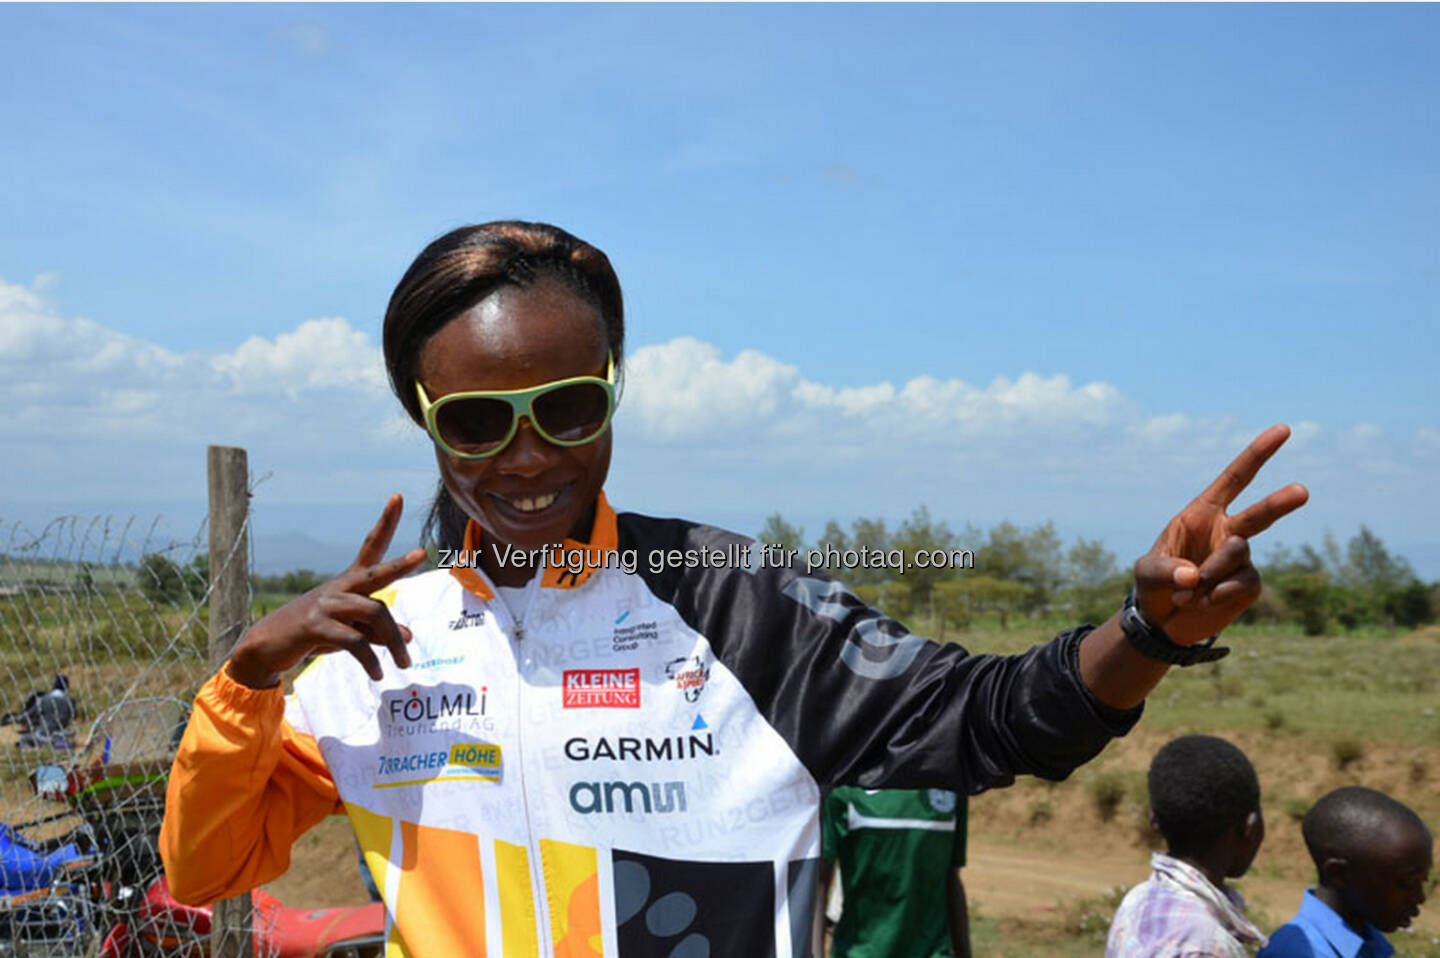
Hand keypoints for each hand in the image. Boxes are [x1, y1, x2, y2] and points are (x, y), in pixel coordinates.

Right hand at [227, 494, 427, 688]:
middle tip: (420, 554)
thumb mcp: (349, 631)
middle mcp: (339, 588)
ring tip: (405, 663)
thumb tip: (409, 636)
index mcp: (348, 583)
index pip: (370, 547)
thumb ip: (378, 633)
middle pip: (375, 574)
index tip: (398, 496)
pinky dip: (369, 659)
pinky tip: (377, 674)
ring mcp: (325, 605)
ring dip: (393, 640)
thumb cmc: (313, 634)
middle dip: (398, 565)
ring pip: (373, 613)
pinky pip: (354, 642)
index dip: (385, 522)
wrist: (266, 647)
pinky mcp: (314, 626)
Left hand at [1133, 425, 1308, 645]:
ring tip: (1187, 592)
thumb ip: (1164, 570)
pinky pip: (1242, 583)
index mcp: (1202, 514)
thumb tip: (1194, 575)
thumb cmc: (1153, 586)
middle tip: (1302, 492)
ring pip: (1238, 554)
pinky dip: (1220, 593)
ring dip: (1211, 572)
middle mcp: (1227, 531)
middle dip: (1280, 503)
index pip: (1234, 479)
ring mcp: (1241, 558)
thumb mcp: (1146, 574)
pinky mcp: (1248, 584)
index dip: (1258, 454)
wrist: (1163, 621)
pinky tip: (1203, 601)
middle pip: (1260, 514)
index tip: (1284, 430)